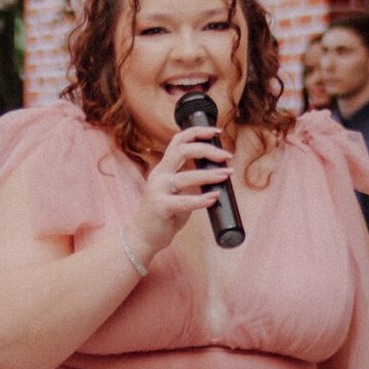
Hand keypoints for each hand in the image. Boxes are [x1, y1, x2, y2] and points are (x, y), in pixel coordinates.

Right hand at [125, 125, 232, 264]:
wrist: (143, 237)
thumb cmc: (163, 215)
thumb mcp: (175, 192)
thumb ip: (190, 180)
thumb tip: (216, 172)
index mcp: (163, 168)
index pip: (178, 141)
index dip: (197, 132)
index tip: (217, 132)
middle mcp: (159, 175)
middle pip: (183, 151)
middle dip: (207, 149)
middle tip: (226, 156)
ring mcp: (158, 191)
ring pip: (186, 176)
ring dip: (210, 174)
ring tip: (226, 174)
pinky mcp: (161, 208)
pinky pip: (184, 201)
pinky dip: (201, 199)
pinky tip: (213, 198)